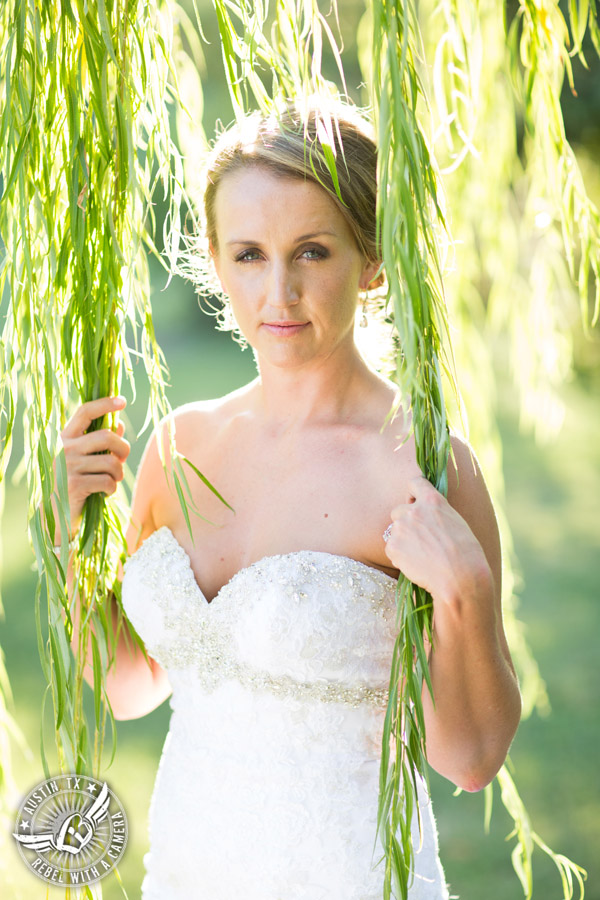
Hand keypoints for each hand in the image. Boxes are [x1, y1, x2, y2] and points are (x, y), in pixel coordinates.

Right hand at [57, 396, 130, 537]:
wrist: (54, 514)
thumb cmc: (72, 482)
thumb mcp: (84, 459)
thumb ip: (99, 442)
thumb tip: (119, 424)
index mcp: (64, 437)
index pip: (85, 412)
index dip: (104, 404)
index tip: (122, 400)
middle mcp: (64, 448)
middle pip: (107, 436)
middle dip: (123, 448)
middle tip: (122, 459)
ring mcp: (68, 466)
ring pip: (111, 462)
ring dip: (118, 473)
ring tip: (112, 480)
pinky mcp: (74, 485)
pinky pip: (108, 481)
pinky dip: (112, 488)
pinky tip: (105, 492)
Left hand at [383, 475, 492, 605]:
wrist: (460, 578)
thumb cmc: (466, 553)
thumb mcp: (456, 522)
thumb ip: (436, 514)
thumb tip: (426, 517)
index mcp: (433, 501)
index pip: (414, 483)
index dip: (413, 494)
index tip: (414, 503)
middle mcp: (414, 511)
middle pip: (398, 510)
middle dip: (405, 523)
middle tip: (420, 540)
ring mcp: (401, 528)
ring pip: (394, 532)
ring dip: (403, 541)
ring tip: (422, 556)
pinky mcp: (393, 547)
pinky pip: (391, 549)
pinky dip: (400, 557)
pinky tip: (417, 565)